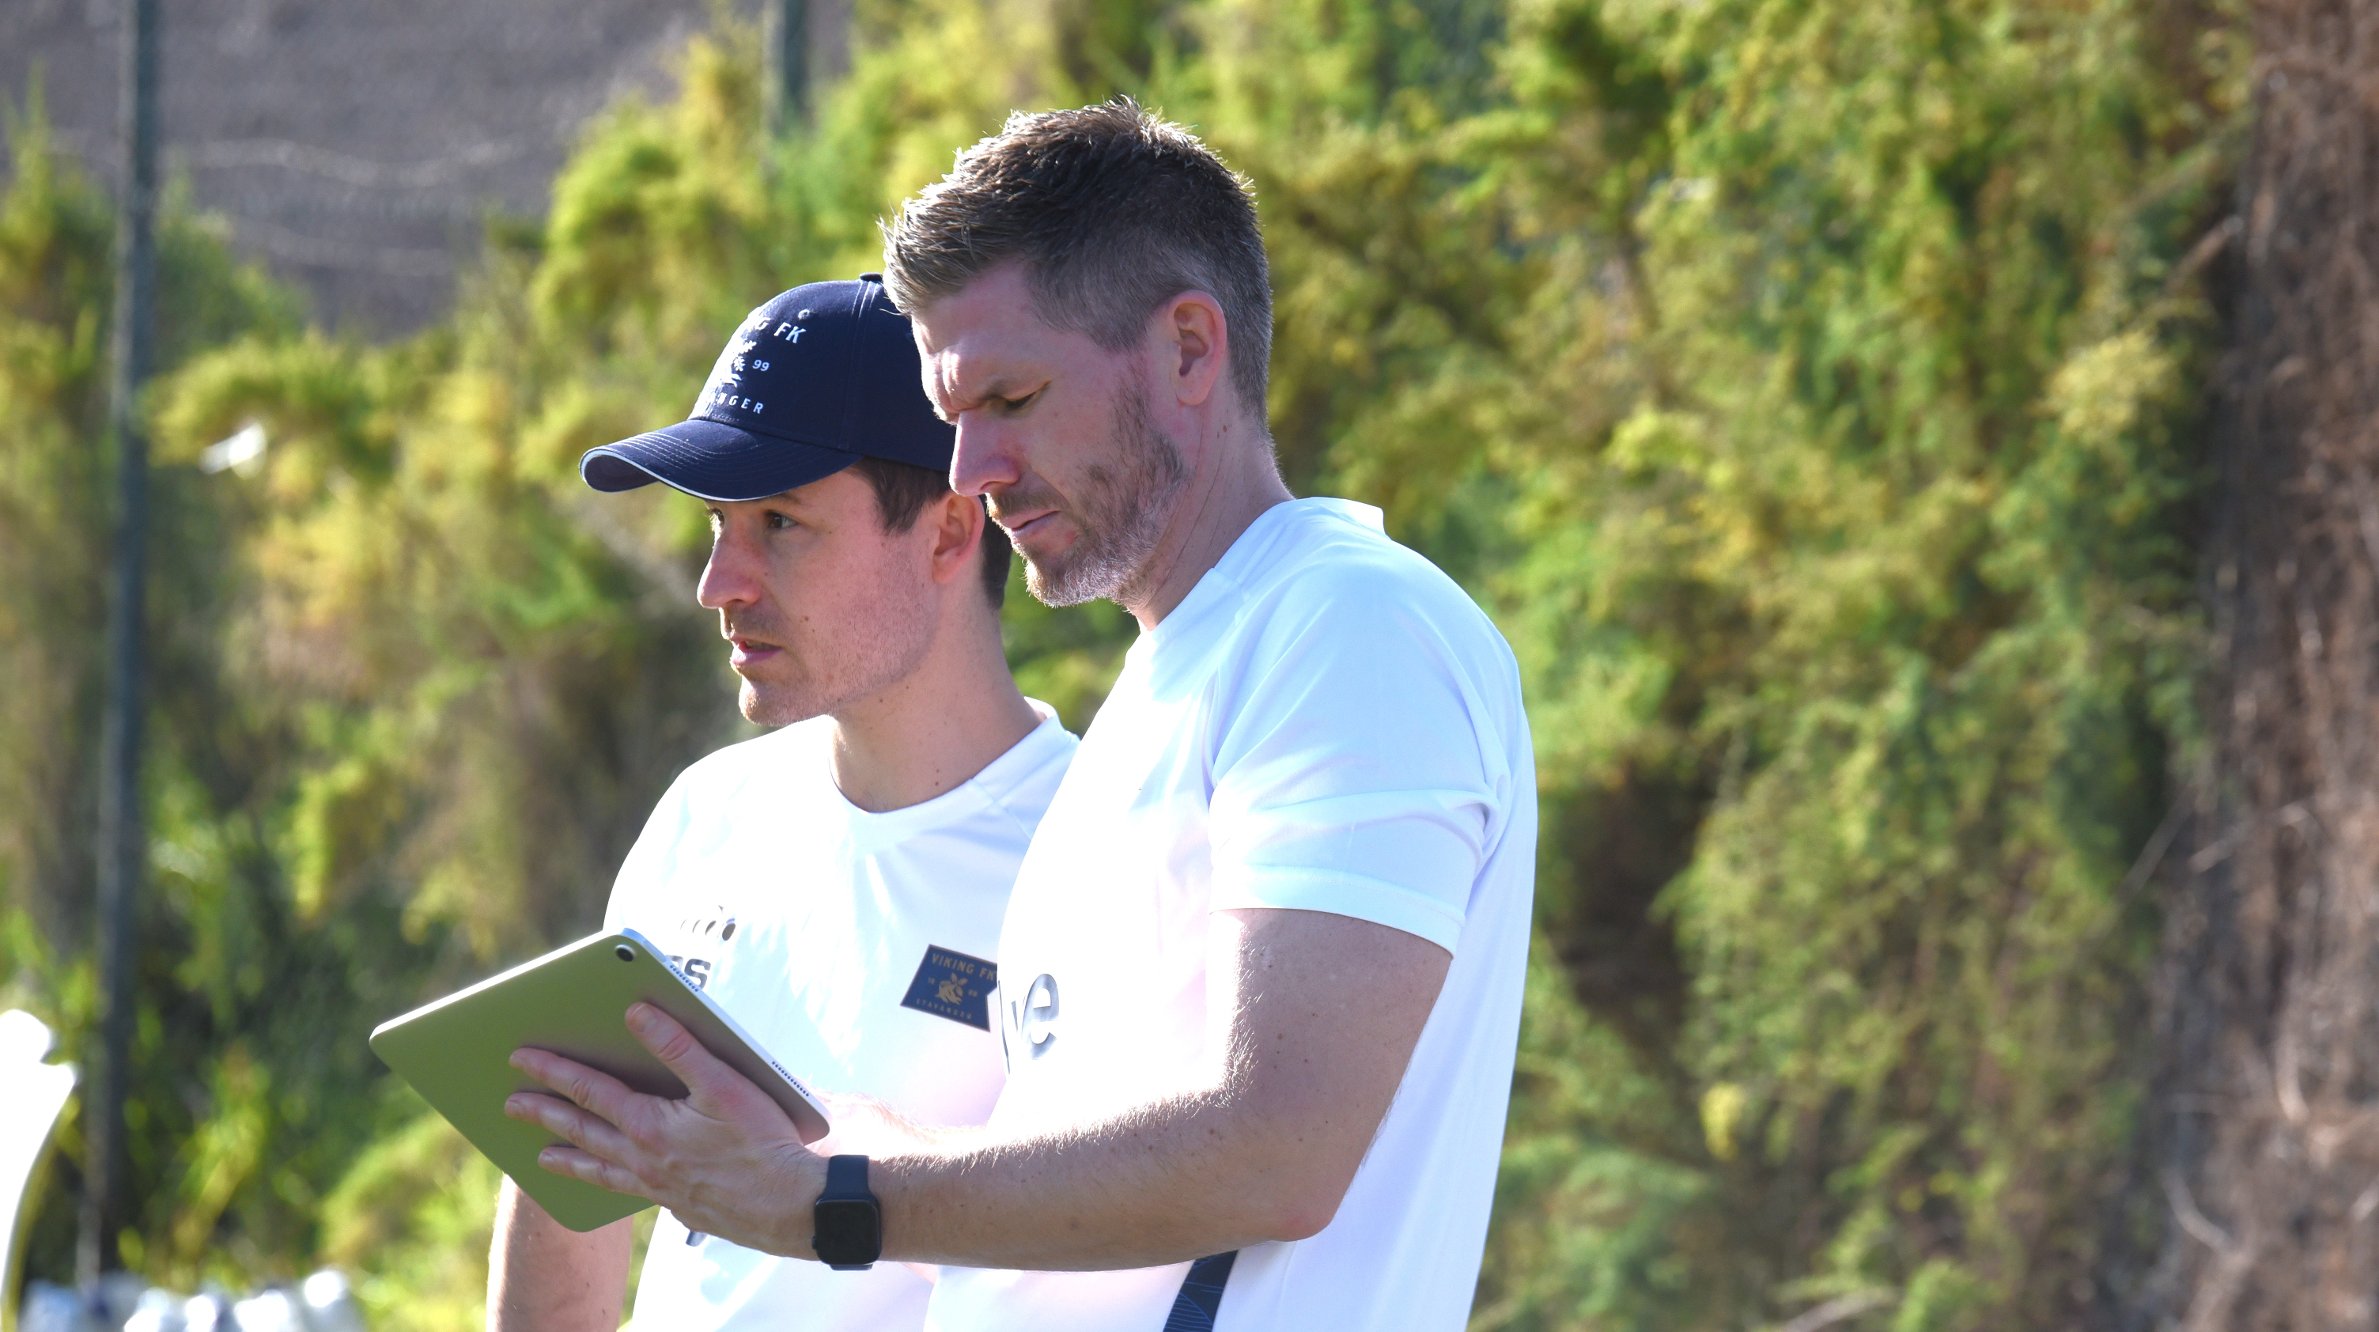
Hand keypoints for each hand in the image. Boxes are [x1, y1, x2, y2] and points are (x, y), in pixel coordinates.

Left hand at [505, 1003, 827, 1255]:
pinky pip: (626, 1190)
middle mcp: (642, 1159)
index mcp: (649, 1125)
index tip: (520, 1058)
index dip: (553, 1071)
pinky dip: (606, 1182)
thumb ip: (678, 1046)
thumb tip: (636, 1013)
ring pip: (599, 1169)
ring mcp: (656, 1186)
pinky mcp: (678, 1204)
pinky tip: (612, 1180)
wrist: (788, 1206)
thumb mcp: (723, 1083)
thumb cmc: (761, 1142)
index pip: (588, 1090)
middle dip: (544, 1114)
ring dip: (568, 1158)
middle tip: (510, 1104)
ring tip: (542, 1157)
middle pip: (582, 1131)